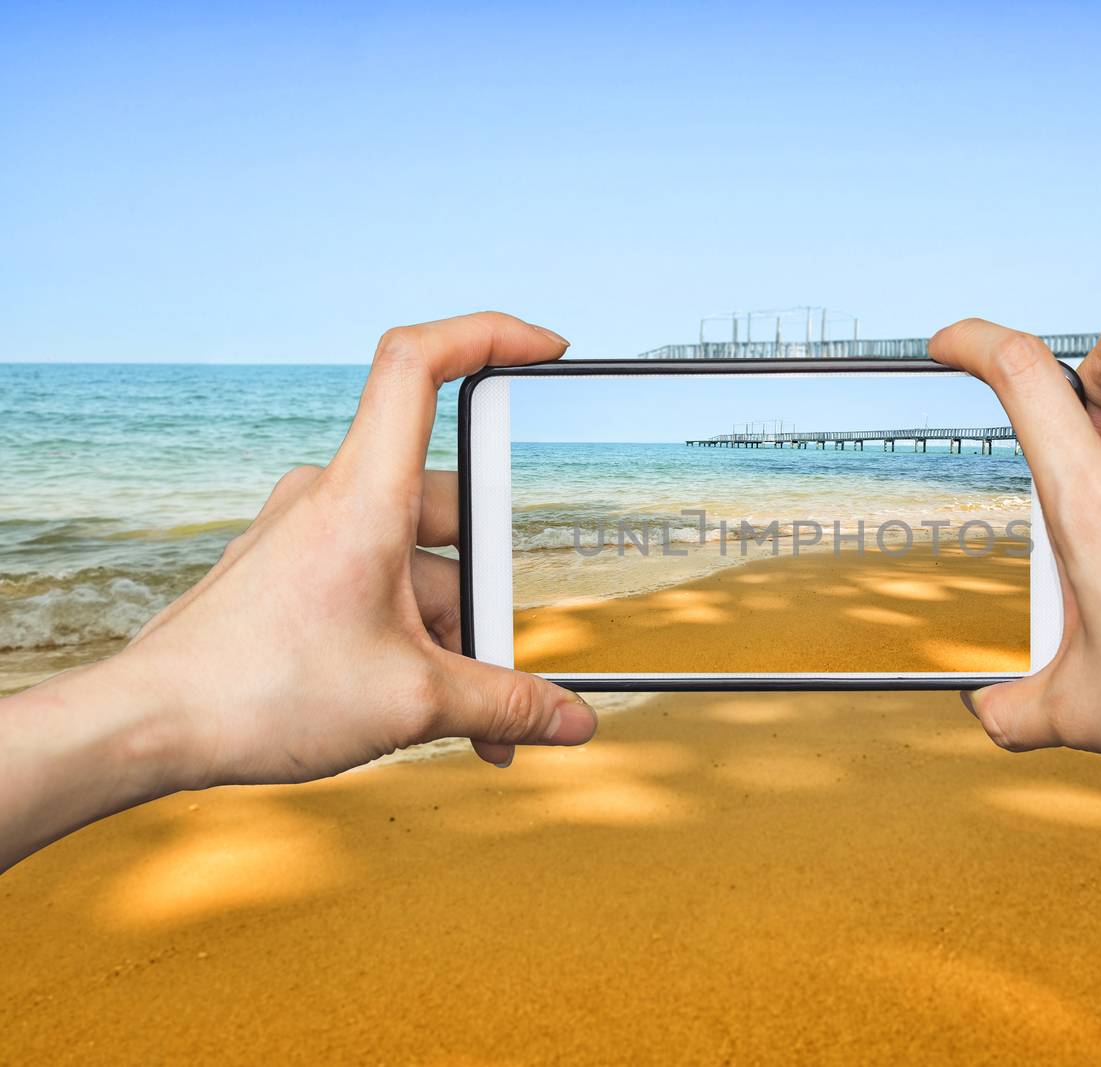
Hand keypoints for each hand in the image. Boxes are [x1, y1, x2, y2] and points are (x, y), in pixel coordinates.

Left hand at [120, 311, 597, 784]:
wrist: (147, 729)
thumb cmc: (261, 695)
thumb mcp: (414, 704)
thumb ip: (506, 704)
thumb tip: (575, 723)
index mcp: (362, 497)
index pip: (418, 364)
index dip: (489, 334)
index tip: (547, 348)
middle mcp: (332, 498)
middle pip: (448, 509)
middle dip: (488, 595)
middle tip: (503, 665)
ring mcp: (307, 534)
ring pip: (415, 562)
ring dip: (452, 634)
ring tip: (469, 718)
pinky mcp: (292, 572)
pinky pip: (376, 585)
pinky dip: (411, 637)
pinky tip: (423, 704)